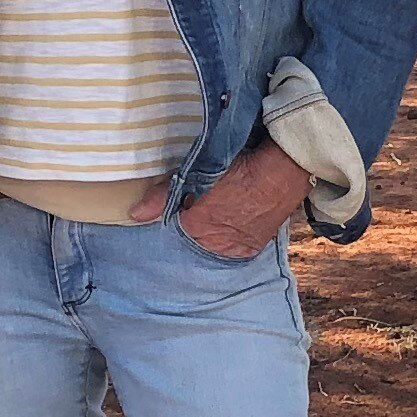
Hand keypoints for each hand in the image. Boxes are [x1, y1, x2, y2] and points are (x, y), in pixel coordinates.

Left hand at [138, 136, 313, 259]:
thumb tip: (134, 215)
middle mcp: (214, 245)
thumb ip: (162, 197)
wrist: (282, 171)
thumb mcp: (196, 173)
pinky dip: (231, 236)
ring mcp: (235, 249)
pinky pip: (234, 247)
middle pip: (193, 239)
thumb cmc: (238, 166)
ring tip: (222, 212)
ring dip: (213, 232)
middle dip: (195, 225)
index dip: (178, 214)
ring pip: (213, 244)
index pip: (173, 227)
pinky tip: (234, 220)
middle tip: (206, 205)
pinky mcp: (253, 248)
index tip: (186, 203)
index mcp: (195, 227)